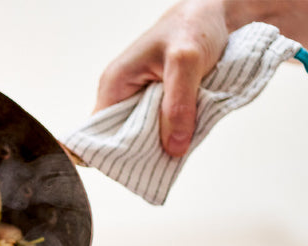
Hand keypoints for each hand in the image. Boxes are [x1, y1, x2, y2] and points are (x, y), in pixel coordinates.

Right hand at [94, 1, 228, 156]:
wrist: (214, 14)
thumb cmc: (193, 26)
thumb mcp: (186, 61)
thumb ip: (178, 105)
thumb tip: (173, 148)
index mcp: (114, 85)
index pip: (93, 133)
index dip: (104, 154)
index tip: (127, 169)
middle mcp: (121, 97)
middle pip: (118, 142)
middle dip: (138, 155)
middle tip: (161, 161)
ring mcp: (138, 104)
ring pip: (141, 140)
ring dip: (158, 147)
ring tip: (175, 150)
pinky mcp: (155, 108)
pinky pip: (158, 132)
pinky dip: (171, 137)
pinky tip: (183, 138)